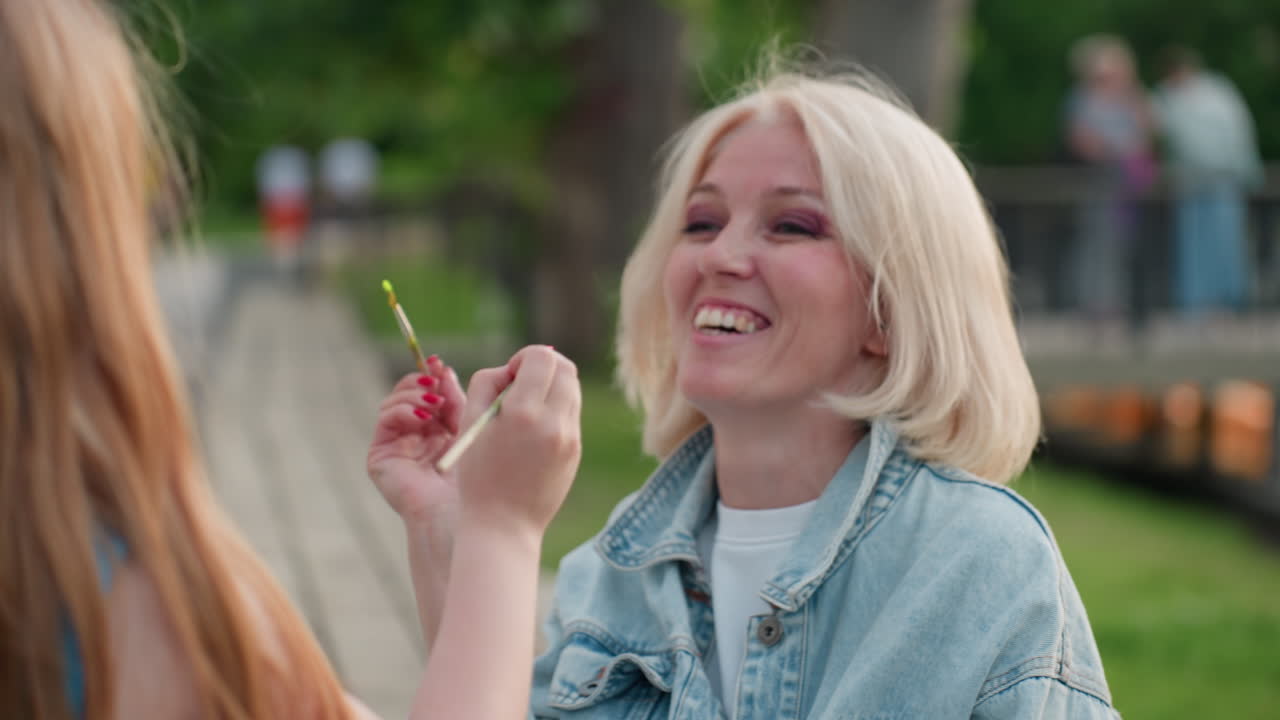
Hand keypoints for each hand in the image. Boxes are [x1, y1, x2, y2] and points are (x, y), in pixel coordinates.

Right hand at [366, 355, 464, 528]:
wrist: (463, 513)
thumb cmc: (474, 477)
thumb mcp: (467, 427)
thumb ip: (454, 399)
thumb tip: (442, 368)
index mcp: (437, 431)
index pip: (427, 393)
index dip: (431, 376)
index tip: (438, 363)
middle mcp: (414, 437)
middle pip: (408, 393)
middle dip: (422, 382)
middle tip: (435, 379)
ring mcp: (395, 447)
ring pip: (394, 402)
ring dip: (413, 394)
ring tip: (433, 402)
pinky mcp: (380, 457)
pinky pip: (385, 419)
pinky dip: (403, 410)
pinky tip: (422, 417)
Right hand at [454, 345, 581, 536]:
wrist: (503, 525)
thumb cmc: (478, 475)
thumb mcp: (470, 424)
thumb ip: (487, 383)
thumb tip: (511, 367)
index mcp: (523, 412)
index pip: (542, 357)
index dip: (524, 358)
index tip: (510, 376)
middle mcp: (554, 422)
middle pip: (565, 367)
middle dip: (543, 367)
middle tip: (520, 386)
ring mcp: (570, 437)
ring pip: (572, 388)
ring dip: (551, 386)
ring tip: (525, 410)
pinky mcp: (575, 450)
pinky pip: (571, 414)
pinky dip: (556, 410)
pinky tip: (533, 432)